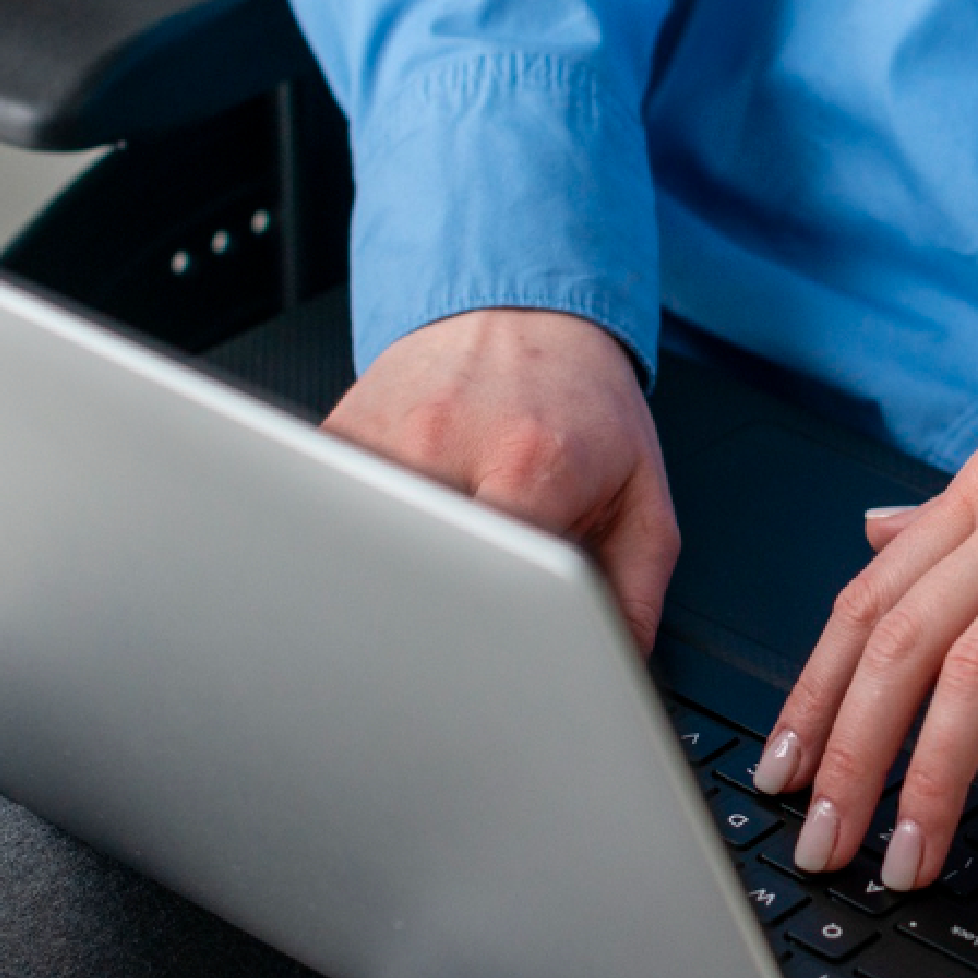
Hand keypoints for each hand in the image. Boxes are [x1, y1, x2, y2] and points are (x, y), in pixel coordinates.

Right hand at [323, 308, 680, 651]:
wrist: (518, 307)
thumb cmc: (578, 399)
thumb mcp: (640, 493)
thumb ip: (635, 592)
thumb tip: (622, 669)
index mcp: (529, 463)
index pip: (496, 582)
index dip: (498, 638)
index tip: (503, 656)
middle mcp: (445, 443)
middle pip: (425, 575)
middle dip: (447, 614)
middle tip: (471, 616)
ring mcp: (380, 437)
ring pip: (371, 552)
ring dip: (403, 574)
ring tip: (442, 551)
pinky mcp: (337, 436)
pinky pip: (337, 518)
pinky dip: (366, 539)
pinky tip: (403, 520)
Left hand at [752, 233, 977, 887]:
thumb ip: (950, 514)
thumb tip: (876, 535)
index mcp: (971, 499)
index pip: (860, 608)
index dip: (811, 695)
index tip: (778, 771)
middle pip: (896, 647)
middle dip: (846, 758)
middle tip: (820, 843)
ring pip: (976, 670)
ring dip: (932, 779)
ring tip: (909, 860)